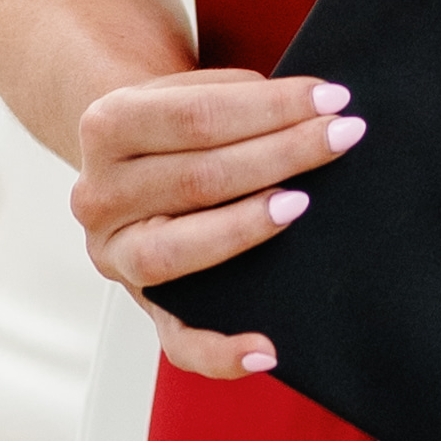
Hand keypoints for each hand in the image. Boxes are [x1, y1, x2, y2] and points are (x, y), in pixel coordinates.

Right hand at [73, 63, 364, 378]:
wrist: (131, 156)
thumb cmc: (180, 121)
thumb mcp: (188, 88)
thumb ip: (235, 95)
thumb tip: (318, 111)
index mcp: (107, 125)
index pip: (197, 116)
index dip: (270, 106)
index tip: (331, 98)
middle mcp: (99, 194)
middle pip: (198, 177)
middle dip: (282, 153)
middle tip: (342, 137)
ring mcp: (116, 256)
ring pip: (177, 250)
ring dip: (246, 227)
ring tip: (301, 205)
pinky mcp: (143, 306)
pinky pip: (177, 342)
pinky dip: (220, 353)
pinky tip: (266, 349)